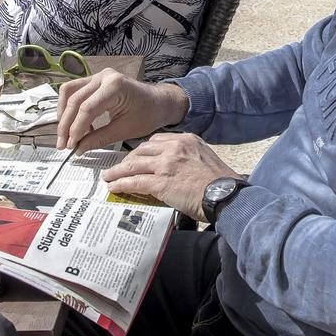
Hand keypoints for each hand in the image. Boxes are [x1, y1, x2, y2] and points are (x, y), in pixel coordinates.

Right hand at [55, 66, 187, 152]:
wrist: (158, 102)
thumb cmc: (147, 114)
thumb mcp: (124, 130)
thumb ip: (99, 139)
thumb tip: (78, 149)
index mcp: (115, 86)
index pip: (87, 108)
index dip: (76, 129)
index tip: (71, 146)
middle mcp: (104, 76)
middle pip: (74, 99)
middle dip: (66, 124)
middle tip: (63, 145)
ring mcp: (98, 76)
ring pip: (69, 92)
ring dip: (64, 114)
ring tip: (66, 136)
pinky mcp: (95, 80)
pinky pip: (75, 91)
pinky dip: (71, 108)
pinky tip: (77, 126)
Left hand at [103, 133, 237, 222]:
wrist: (226, 195)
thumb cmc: (220, 183)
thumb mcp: (205, 159)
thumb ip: (188, 158)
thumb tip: (174, 169)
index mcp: (187, 139)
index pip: (156, 141)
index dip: (142, 150)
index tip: (135, 157)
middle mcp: (175, 147)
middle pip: (142, 150)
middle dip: (127, 159)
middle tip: (119, 168)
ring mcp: (167, 164)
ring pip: (134, 164)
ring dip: (118, 171)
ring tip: (108, 177)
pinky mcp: (162, 182)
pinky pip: (135, 181)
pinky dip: (121, 184)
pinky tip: (114, 187)